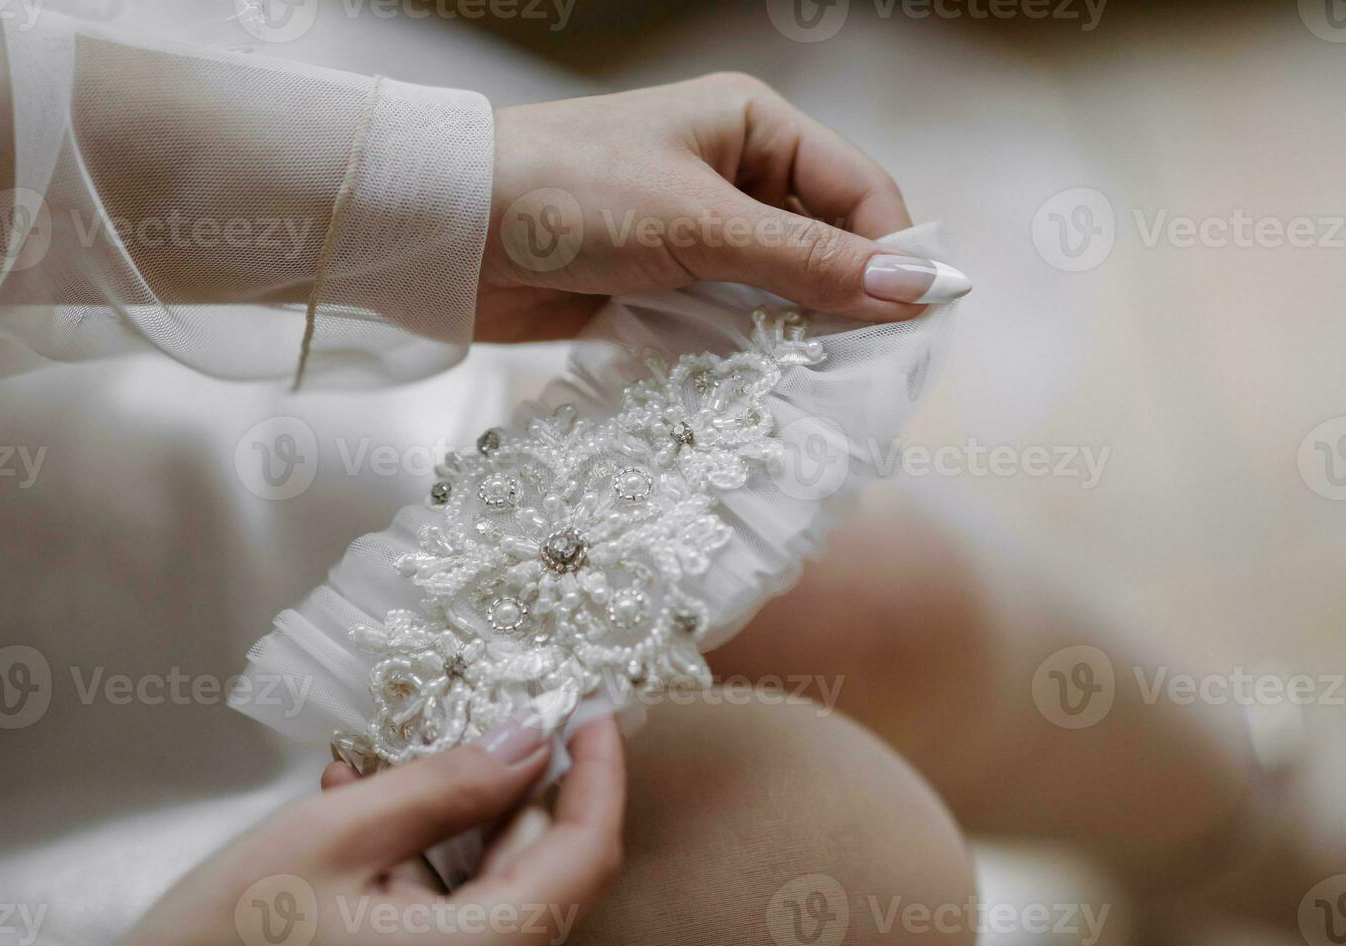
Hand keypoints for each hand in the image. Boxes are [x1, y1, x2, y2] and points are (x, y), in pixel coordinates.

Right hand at [111, 717, 624, 945]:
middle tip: (474, 716)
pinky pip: (451, 908)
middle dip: (509, 783)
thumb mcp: (339, 834)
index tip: (590, 709)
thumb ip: (447, 783)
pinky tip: (358, 816)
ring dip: (451, 816)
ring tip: (375, 773)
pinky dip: (421, 856)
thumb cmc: (227, 945)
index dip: (598, 769)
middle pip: (542, 862)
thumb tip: (530, 739)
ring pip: (494, 879)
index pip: (587, 849)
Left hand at [477, 72, 969, 342]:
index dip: (894, 254)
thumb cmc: (570, 196)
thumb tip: (923, 288)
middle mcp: (729, 176)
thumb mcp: (702, 224)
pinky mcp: (657, 287)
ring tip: (820, 391)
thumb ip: (810, 261)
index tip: (920, 325)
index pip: (857, 191)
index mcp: (751, 127)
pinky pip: (723, 324)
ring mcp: (692, 235)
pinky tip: (758, 392)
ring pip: (775, 293)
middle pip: (822, 245)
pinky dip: (742, 355)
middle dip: (845, 304)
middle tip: (871, 373)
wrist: (447, 233)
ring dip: (792, 337)